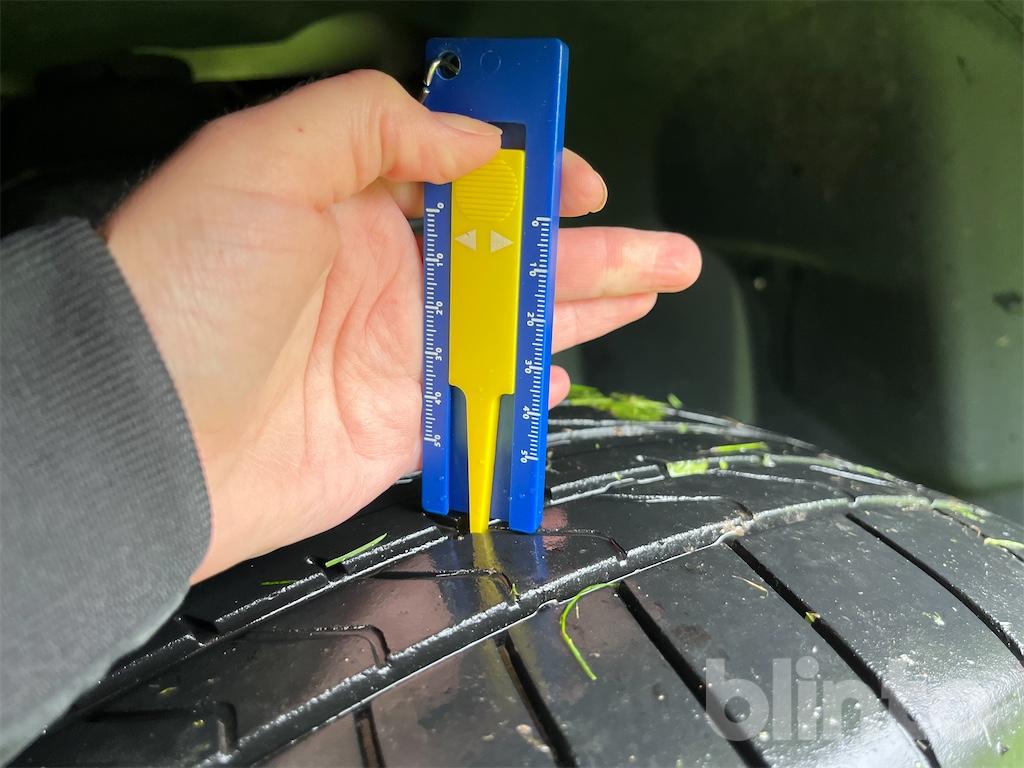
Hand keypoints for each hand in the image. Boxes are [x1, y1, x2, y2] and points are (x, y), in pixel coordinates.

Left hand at [102, 71, 699, 580]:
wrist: (148, 433)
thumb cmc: (186, 289)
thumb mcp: (260, 162)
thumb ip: (370, 124)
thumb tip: (470, 137)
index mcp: (354, 206)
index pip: (463, 177)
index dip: (530, 174)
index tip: (581, 180)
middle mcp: (384, 277)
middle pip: (511, 256)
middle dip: (593, 249)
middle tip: (663, 252)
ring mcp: (400, 352)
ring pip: (516, 323)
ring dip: (587, 307)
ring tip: (654, 291)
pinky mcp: (404, 423)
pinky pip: (485, 401)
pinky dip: (529, 391)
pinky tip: (565, 375)